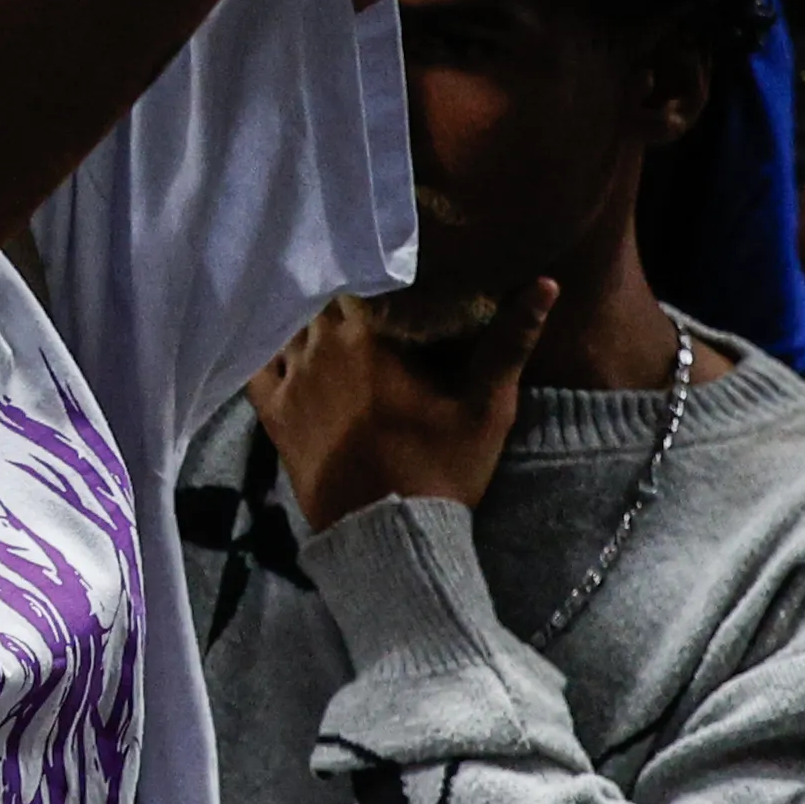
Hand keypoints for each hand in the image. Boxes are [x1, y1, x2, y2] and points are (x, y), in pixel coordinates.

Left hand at [251, 285, 551, 534]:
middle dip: (338, 293)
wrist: (391, 534)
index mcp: (370, 333)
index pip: (360, 275)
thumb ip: (512, 339)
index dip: (371, 269)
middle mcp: (320, 346)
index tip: (385, 269)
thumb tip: (549, 283)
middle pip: (322, 299)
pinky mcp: (273, 416)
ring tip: (322, 317)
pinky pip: (255, 368)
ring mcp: (291, 381)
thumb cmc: (443, 467)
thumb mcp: (487, 404)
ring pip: (288, 327)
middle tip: (360, 298)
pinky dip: (263, 351)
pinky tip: (275, 346)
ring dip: (303, 320)